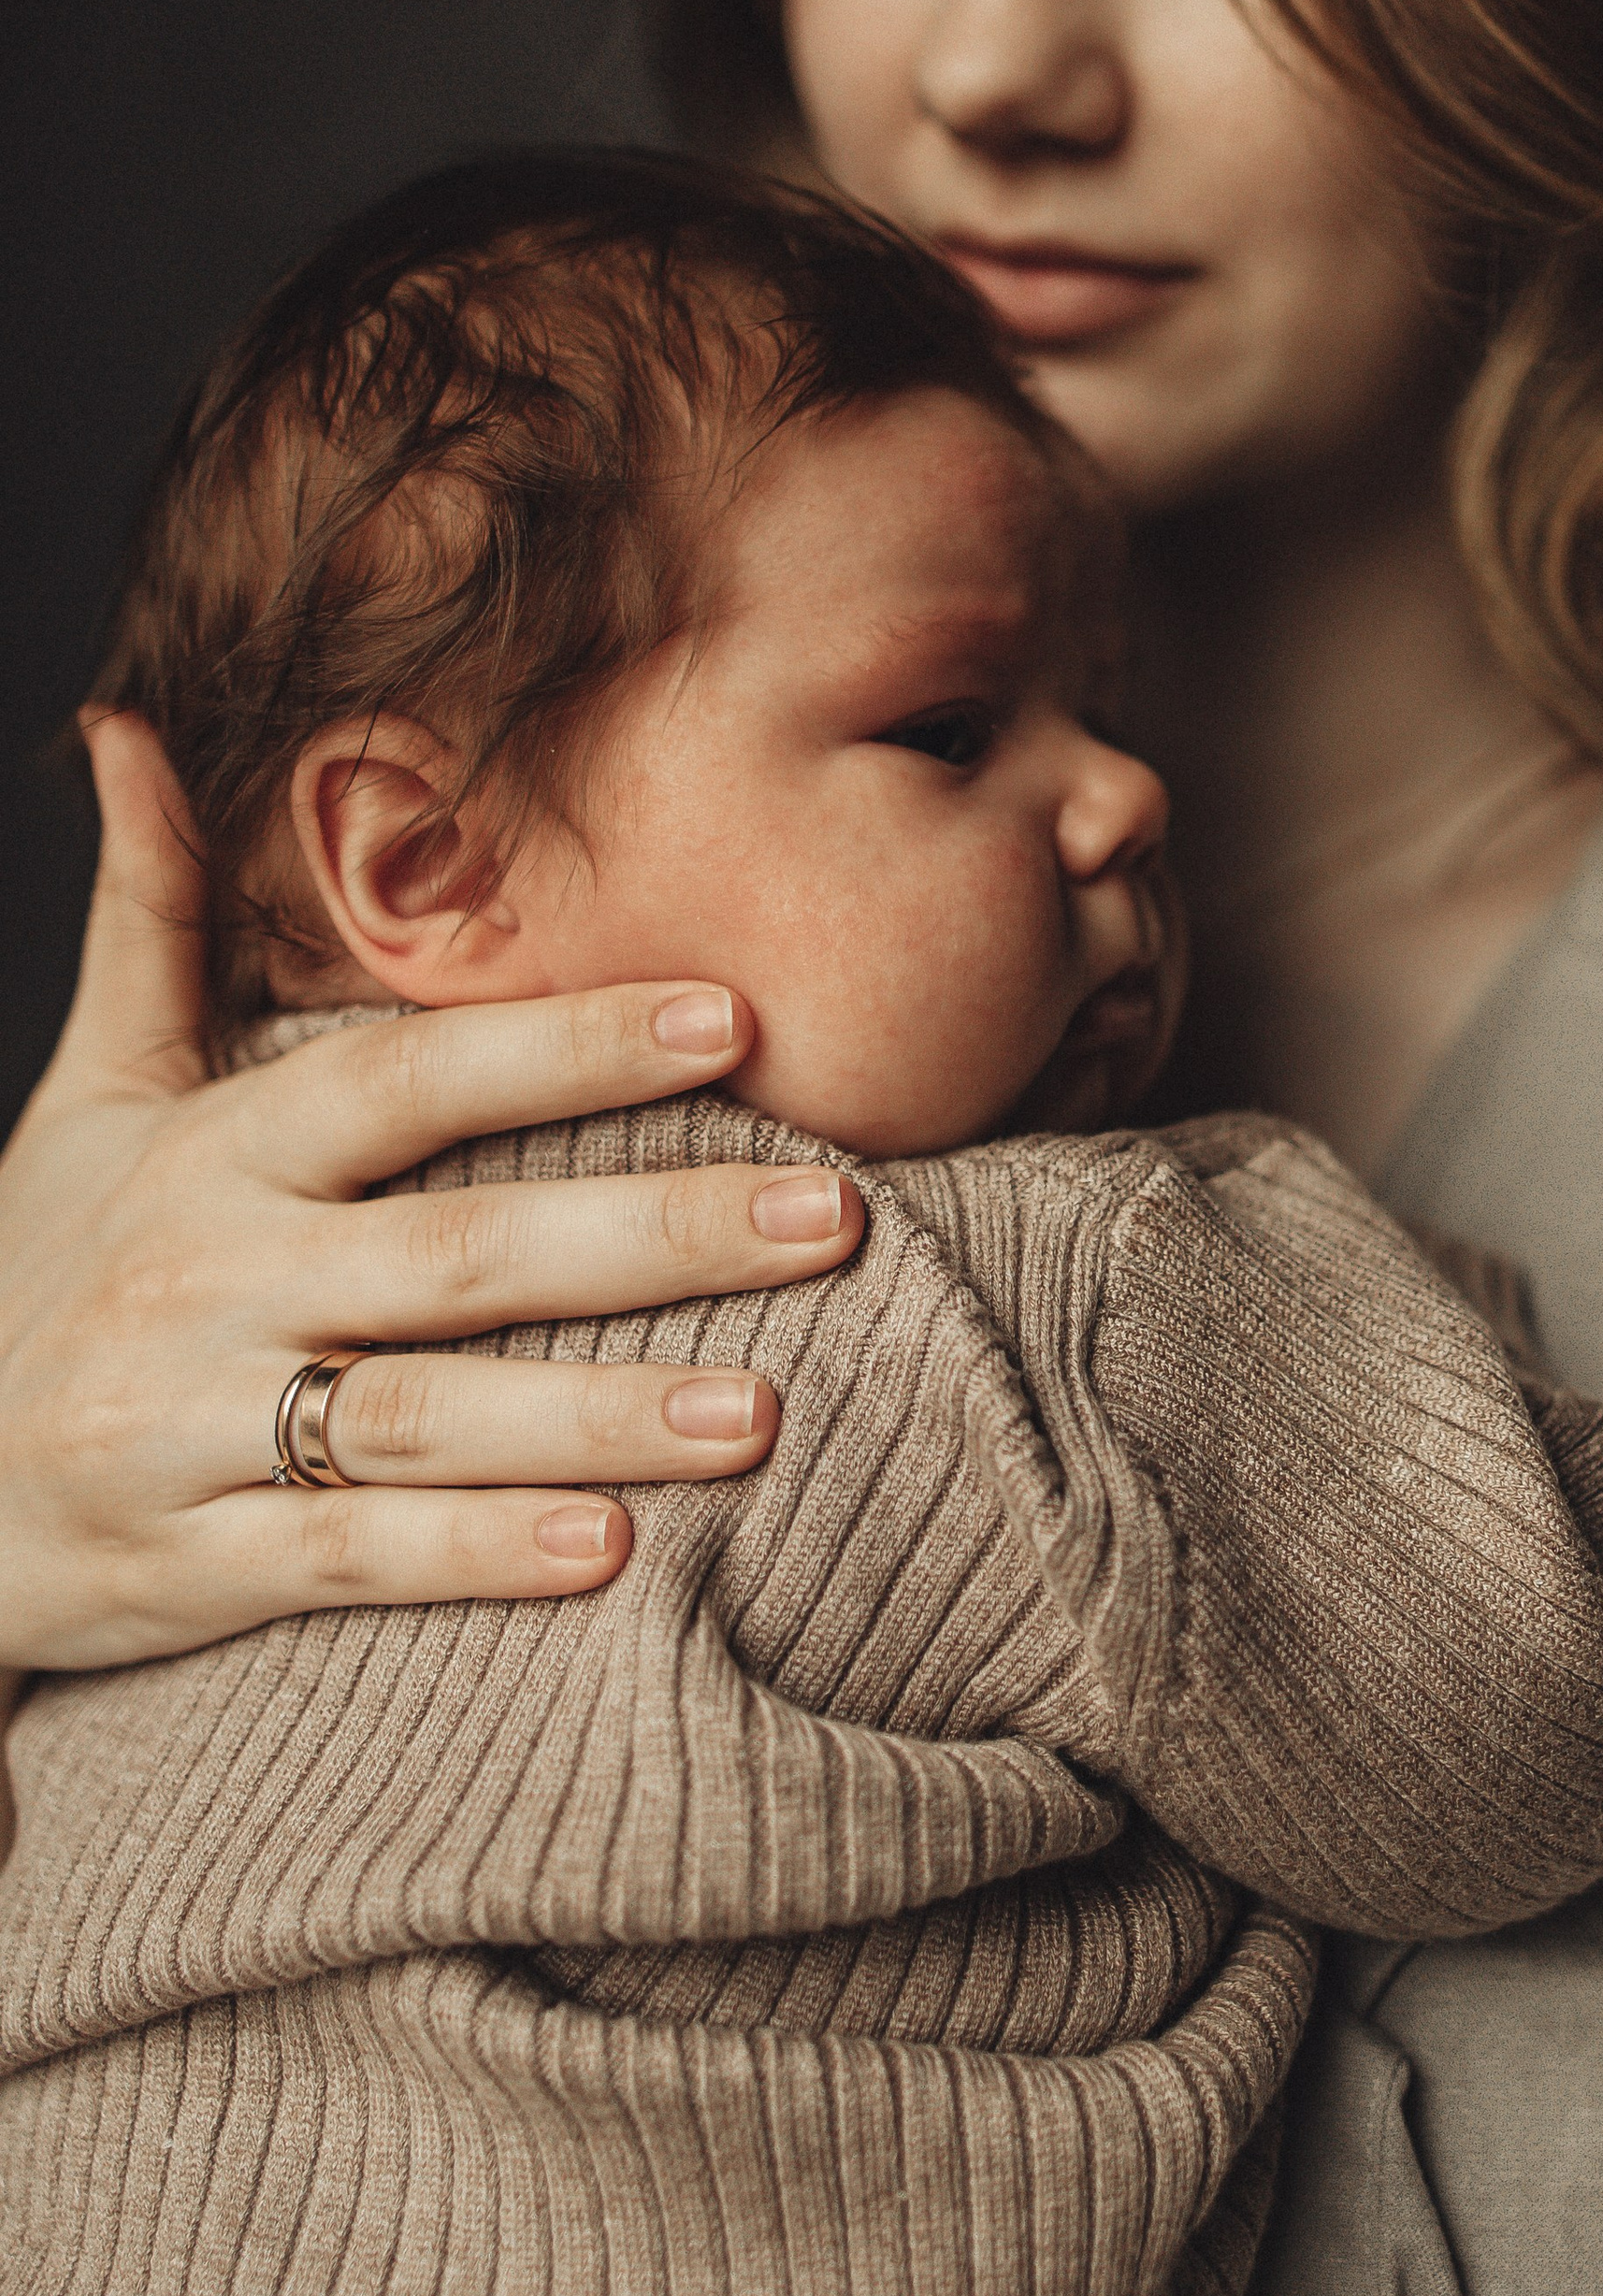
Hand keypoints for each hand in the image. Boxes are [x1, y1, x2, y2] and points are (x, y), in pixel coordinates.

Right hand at [0, 717, 866, 1670]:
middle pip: (458, 1251)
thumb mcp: (91, 1091)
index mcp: (214, 1150)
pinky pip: (352, 1555)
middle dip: (655, 1230)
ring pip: (423, 1416)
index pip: (410, 1082)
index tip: (731, 1017)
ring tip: (761, 1411)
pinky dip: (475, 1556)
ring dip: (597, 1415)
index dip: (567, 1046)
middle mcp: (209, 1278)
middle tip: (831, 1213)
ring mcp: (193, 1427)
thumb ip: (149, 915)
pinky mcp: (188, 1568)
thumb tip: (127, 727)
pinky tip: (610, 1555)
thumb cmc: (41, 1269)